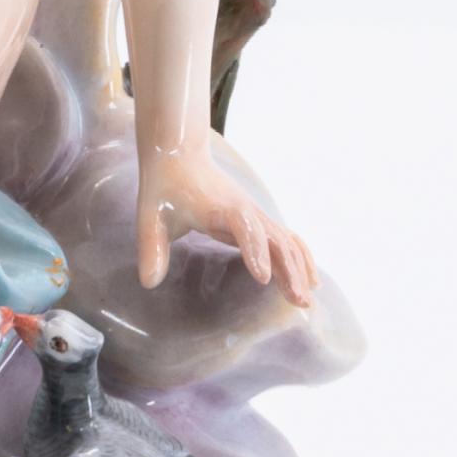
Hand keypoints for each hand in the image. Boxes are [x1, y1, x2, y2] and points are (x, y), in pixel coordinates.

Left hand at [137, 135, 316, 303]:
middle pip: (275, 238)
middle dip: (288, 270)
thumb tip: (148, 282)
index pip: (245, 227)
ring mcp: (254, 214)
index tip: (263, 277)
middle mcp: (245, 209)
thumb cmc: (164, 186)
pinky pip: (285, 239)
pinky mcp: (256, 220)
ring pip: (285, 241)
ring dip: (298, 268)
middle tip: (297, 301)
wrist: (180, 155)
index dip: (256, 250)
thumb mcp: (150, 216)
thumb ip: (151, 248)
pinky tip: (309, 280)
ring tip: (306, 299)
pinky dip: (299, 257)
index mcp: (221, 207)